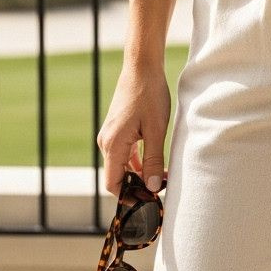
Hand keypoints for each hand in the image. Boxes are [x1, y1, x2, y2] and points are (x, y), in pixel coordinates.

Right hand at [96, 61, 171, 196]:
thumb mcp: (156, 131)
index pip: (113, 184)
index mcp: (113, 145)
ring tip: (163, 179)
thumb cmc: (149, 96)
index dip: (128, 197)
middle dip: (137, 187)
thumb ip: (154, 160)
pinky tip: (156, 165)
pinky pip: (124, 154)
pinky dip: (138, 163)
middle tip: (161, 191)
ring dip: (140, 175)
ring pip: (122, 166)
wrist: (141, 69)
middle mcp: (106, 143)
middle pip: (117, 176)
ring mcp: (110, 136)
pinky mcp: (117, 130)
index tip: (148, 202)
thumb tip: (153, 187)